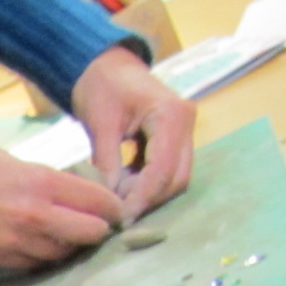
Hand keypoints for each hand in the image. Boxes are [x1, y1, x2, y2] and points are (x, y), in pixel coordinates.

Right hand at [0, 146, 123, 269]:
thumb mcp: (11, 161)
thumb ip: (42, 180)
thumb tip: (64, 194)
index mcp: (42, 184)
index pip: (98, 202)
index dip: (113, 207)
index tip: (114, 209)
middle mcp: (35, 217)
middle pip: (89, 234)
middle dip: (98, 230)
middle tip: (97, 227)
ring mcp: (17, 243)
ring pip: (62, 253)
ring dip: (68, 246)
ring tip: (65, 237)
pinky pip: (33, 264)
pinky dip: (40, 257)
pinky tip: (36, 246)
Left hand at [70, 46, 195, 221]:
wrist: (105, 67)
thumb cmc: (101, 88)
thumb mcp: (100, 125)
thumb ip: (107, 163)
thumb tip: (110, 202)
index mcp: (171, 114)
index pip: (163, 169)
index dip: (143, 197)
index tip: (120, 218)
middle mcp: (185, 122)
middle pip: (177, 177)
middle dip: (149, 199)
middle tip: (118, 213)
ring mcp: (184, 130)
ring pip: (176, 177)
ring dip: (149, 193)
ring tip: (119, 199)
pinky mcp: (176, 138)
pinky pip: (168, 169)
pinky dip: (148, 183)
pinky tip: (124, 186)